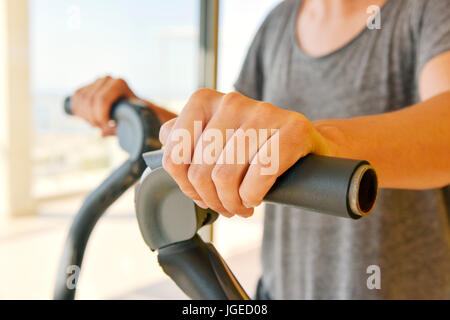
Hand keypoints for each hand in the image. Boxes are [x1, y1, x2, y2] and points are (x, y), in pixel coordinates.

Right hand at [72, 76, 136, 135]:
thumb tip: (104, 133)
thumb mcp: (135, 119)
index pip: (102, 100)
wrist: (132, 110)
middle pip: (90, 100)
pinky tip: (86, 118)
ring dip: (85, 116)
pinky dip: (78, 110)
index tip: (109, 126)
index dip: (100, 117)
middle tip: (101, 128)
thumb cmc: (136, 115)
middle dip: (93, 118)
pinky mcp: (88, 86)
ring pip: (81, 99)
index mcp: (119, 84)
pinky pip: (76, 97)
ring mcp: (96, 82)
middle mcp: (107, 79)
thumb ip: (124, 125)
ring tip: (96, 124)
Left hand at [159, 89, 333, 217]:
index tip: (200, 194)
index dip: (185, 185)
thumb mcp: (214, 136)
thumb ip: (185, 135)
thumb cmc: (252, 145)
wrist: (302, 142)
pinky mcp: (292, 129)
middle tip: (224, 207)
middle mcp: (230, 101)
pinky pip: (258, 177)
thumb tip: (164, 139)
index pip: (174, 155)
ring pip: (226, 177)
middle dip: (211, 200)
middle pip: (200, 171)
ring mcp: (263, 112)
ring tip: (239, 206)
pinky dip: (253, 196)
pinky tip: (255, 198)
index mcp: (204, 101)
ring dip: (231, 203)